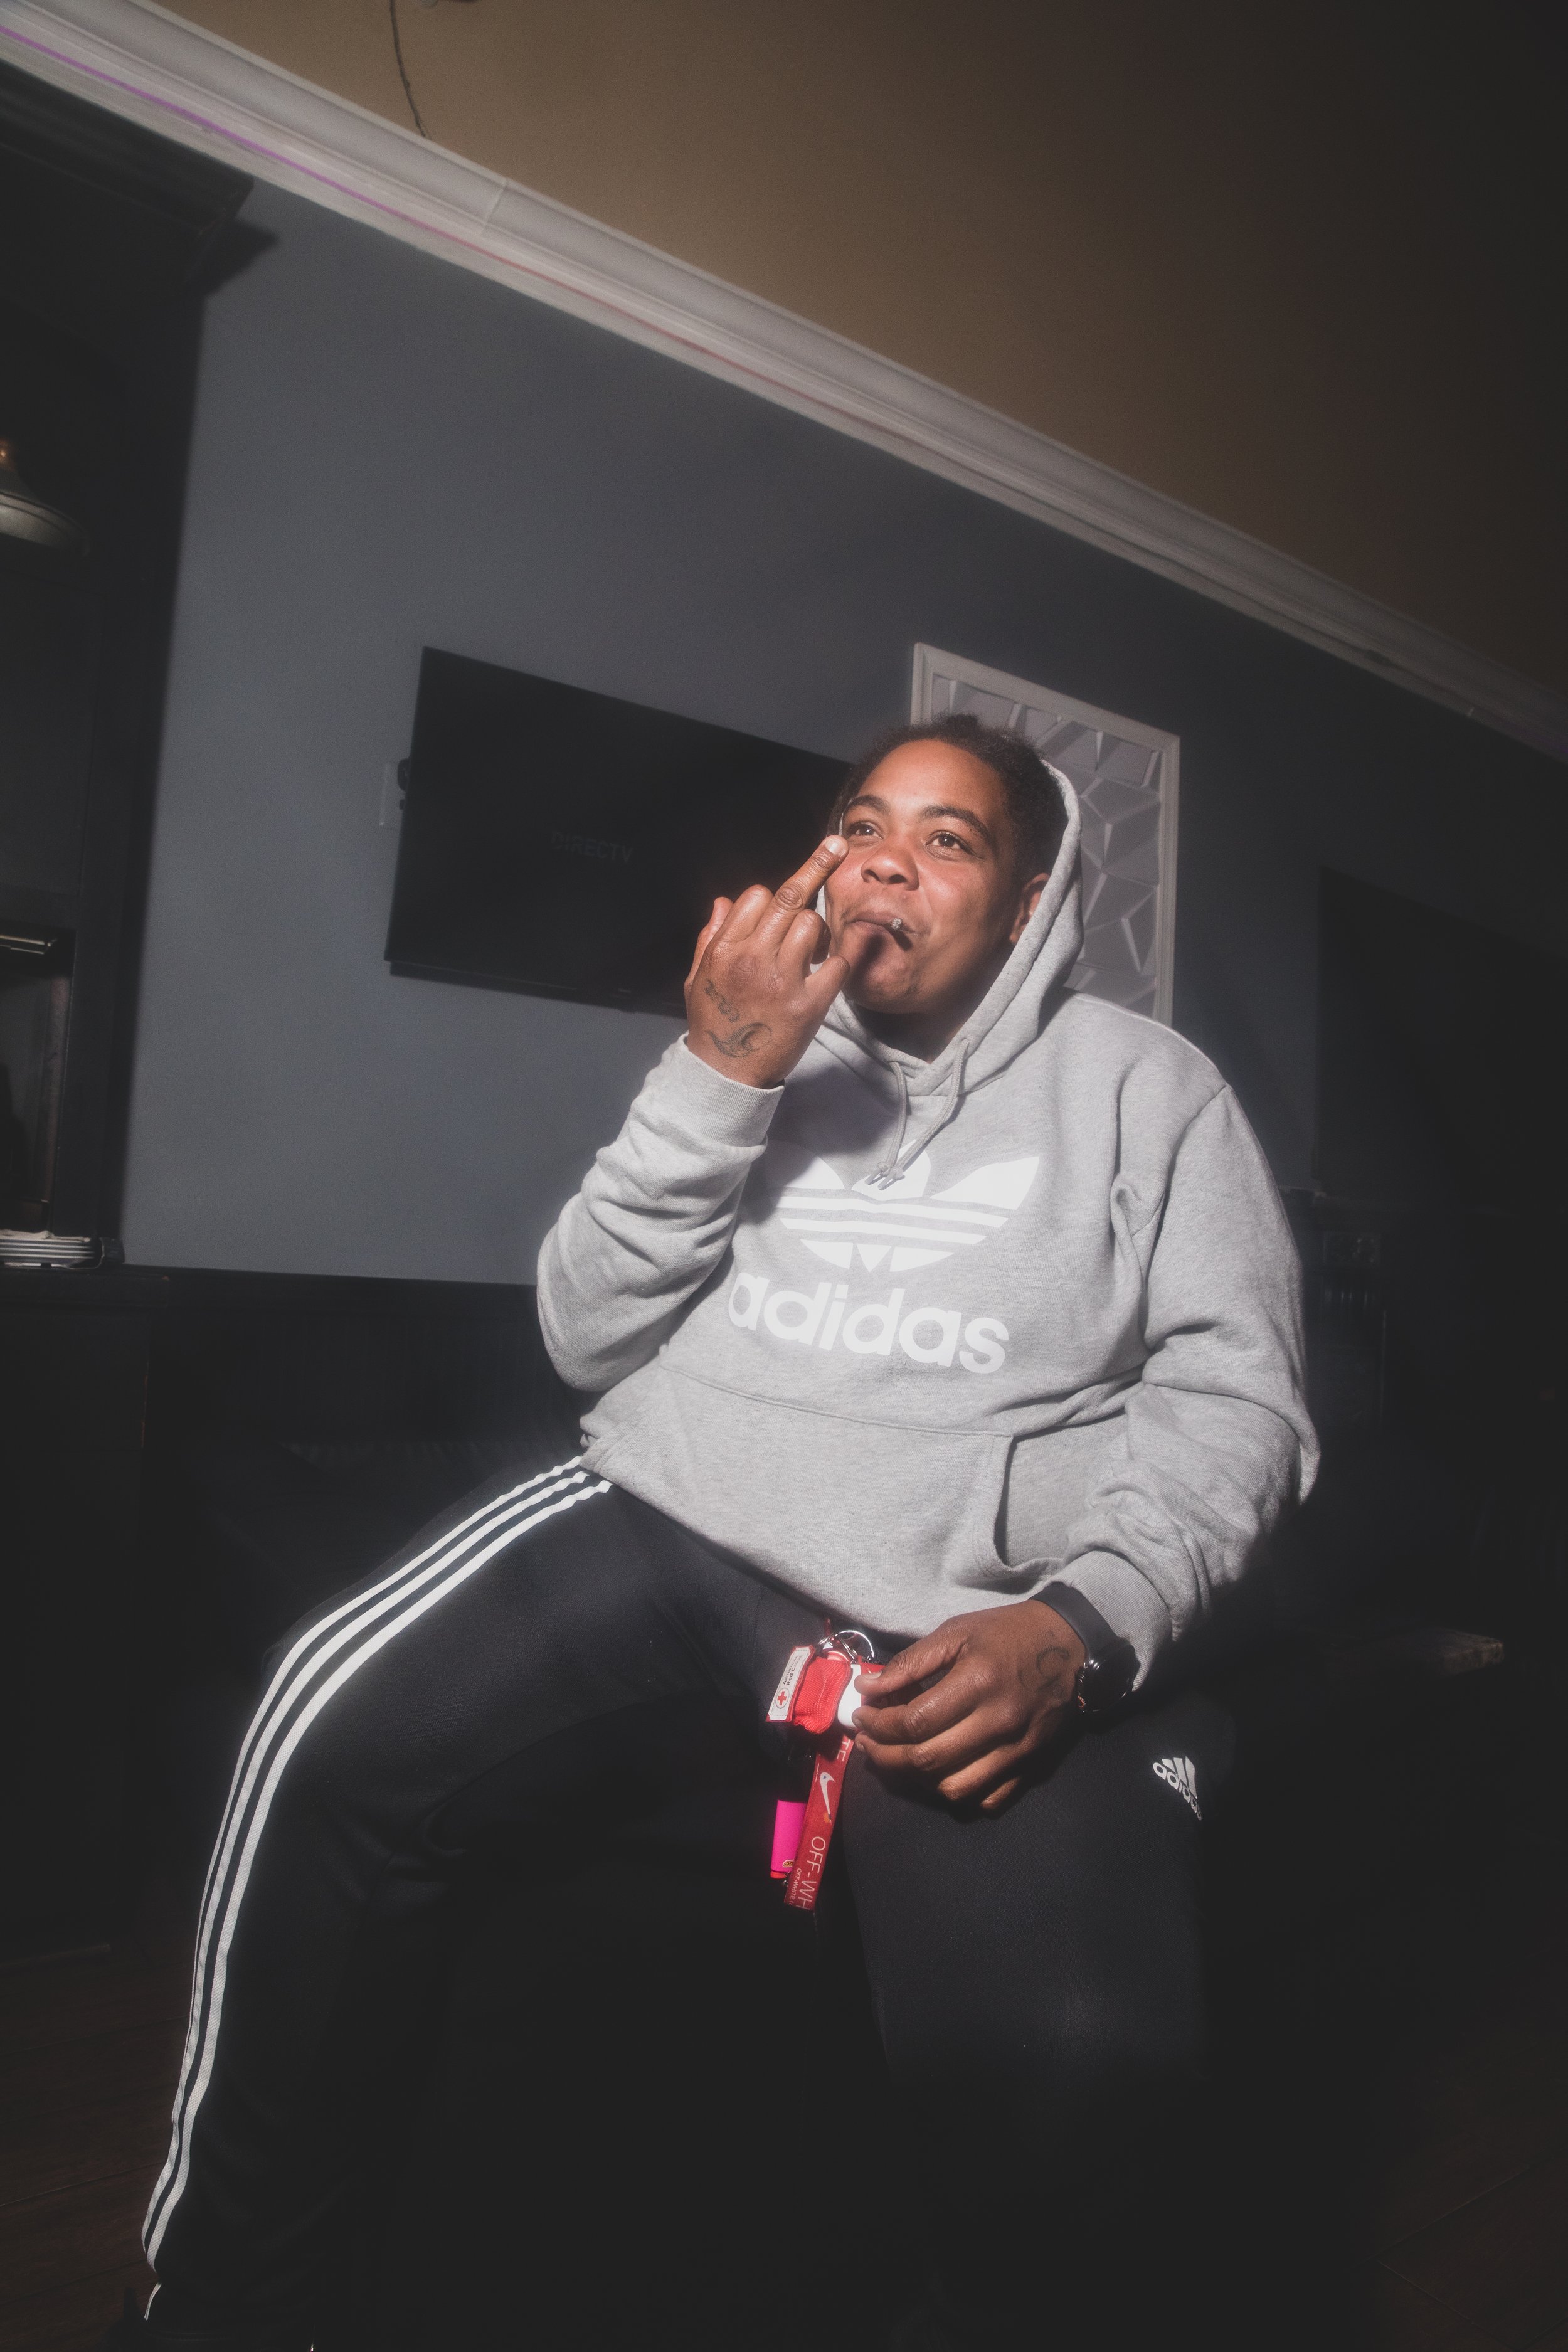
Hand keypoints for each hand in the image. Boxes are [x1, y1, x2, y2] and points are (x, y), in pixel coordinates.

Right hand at [683, 836, 855, 1087]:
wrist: (727, 1074)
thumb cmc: (712, 1023)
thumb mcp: (698, 978)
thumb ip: (711, 936)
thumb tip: (724, 900)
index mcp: (725, 950)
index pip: (756, 897)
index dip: (773, 896)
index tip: (785, 899)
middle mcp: (753, 959)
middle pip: (790, 898)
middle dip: (816, 865)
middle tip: (836, 844)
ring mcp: (782, 981)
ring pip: (813, 925)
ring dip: (819, 930)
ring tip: (812, 951)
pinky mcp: (809, 1005)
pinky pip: (837, 964)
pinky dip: (840, 961)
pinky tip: (831, 967)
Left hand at [852, 1600, 1085, 1813]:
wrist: (1070, 1645)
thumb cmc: (1008, 1633)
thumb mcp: (957, 1632)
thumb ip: (911, 1663)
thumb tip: (868, 1689)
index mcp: (978, 1682)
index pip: (915, 1721)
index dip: (879, 1724)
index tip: (861, 1716)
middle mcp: (999, 1722)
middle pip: (928, 1760)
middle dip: (886, 1755)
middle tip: (869, 1741)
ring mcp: (1018, 1750)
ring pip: (955, 1788)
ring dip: (917, 1779)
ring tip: (900, 1758)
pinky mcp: (1033, 1766)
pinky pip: (989, 1800)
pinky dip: (960, 1794)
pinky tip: (942, 1772)